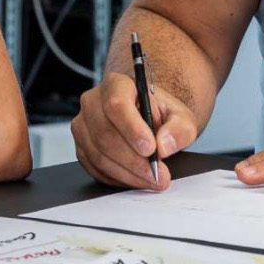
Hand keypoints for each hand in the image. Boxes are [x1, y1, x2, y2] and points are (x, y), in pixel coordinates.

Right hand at [72, 72, 198, 190]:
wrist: (149, 120)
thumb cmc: (161, 115)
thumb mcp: (181, 118)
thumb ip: (179, 128)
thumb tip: (164, 145)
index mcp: (117, 84)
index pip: (116, 104)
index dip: (132, 129)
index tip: (151, 149)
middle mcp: (93, 102)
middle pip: (105, 133)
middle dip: (133, 160)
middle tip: (157, 174)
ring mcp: (83, 125)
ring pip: (98, 154)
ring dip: (127, 173)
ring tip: (152, 180)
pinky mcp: (82, 148)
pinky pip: (94, 168)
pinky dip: (117, 178)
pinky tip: (136, 179)